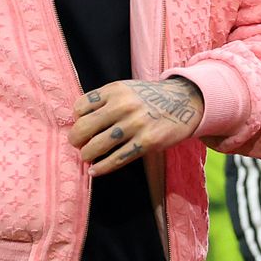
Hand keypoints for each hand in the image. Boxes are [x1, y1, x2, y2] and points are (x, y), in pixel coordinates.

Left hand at [67, 77, 203, 176]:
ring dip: (87, 154)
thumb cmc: (148, 97)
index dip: (76, 119)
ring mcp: (135, 125)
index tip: (79, 125)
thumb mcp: (125, 89)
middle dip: (75, 139)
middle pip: (84, 127)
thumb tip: (79, 120)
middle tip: (77, 144)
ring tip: (86, 157)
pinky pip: (117, 159)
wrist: (184, 101)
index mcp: (114, 90)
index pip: (80, 107)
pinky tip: (95, 171)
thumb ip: (104, 100)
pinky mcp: (147, 142)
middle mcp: (122, 106)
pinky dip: (102, 167)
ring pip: (98, 145)